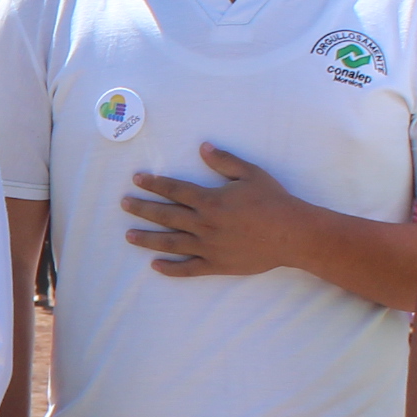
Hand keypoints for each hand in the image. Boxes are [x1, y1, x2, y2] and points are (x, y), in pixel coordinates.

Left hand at [122, 145, 315, 277]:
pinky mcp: (216, 265)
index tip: (136, 180)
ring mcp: (208, 247)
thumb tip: (203, 147)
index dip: (154, 184)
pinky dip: (170, 269)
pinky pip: (188, 269)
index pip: (174, 190)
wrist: (292, 234)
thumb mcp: (251, 174)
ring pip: (170, 243)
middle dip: (142, 209)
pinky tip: (155, 266)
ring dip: (148, 239)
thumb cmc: (274, 201)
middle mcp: (204, 224)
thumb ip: (224, 161)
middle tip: (124, 204)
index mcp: (210, 200)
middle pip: (165, 216)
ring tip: (129, 235)